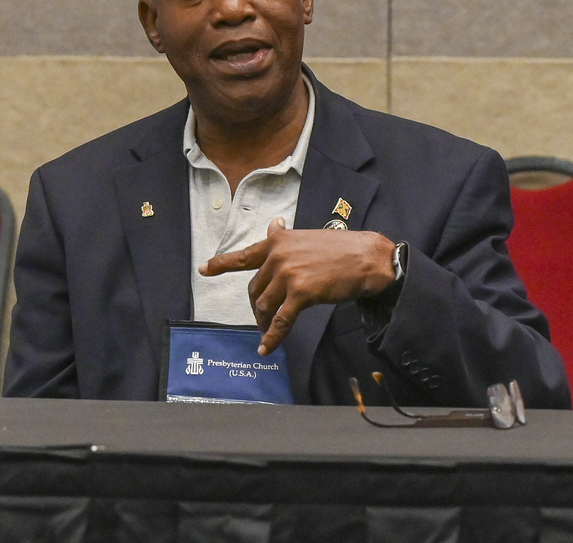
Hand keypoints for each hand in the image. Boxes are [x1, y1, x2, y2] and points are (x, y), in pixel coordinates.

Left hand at [200, 217, 395, 355]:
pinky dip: (272, 337)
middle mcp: (278, 257)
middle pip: (255, 288)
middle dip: (256, 306)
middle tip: (262, 318)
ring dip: (263, 322)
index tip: (203, 270)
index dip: (220, 264)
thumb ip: (285, 237)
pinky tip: (266, 348)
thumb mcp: (307, 237)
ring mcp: (288, 275)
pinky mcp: (301, 293)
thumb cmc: (342, 248)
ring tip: (267, 332)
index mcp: (277, 243)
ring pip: (264, 305)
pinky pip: (281, 321)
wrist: (368, 257)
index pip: (243, 255)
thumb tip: (274, 224)